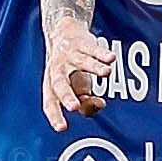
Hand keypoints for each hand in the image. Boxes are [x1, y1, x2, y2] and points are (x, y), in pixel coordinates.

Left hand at [40, 12, 114, 130]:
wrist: (64, 32)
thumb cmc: (70, 68)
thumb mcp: (76, 88)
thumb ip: (86, 102)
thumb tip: (98, 106)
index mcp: (52, 85)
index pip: (50, 102)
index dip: (54, 115)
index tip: (62, 128)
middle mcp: (57, 70)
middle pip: (59, 84)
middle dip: (67, 95)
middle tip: (74, 106)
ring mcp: (69, 56)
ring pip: (80, 62)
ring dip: (93, 67)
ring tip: (106, 73)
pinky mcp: (81, 43)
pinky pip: (92, 48)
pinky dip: (101, 54)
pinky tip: (111, 59)